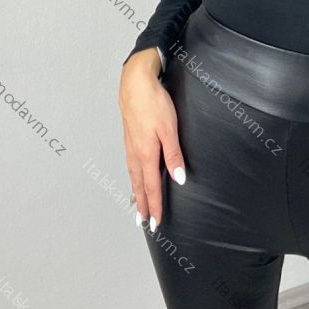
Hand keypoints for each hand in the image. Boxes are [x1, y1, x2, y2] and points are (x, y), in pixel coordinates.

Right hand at [119, 48, 185, 231]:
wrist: (135, 83)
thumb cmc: (154, 103)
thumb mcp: (169, 129)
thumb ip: (173, 155)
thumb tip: (178, 179)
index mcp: (146, 154)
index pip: (151, 187)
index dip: (155, 206)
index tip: (156, 224)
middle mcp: (136, 154)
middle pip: (140, 186)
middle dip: (143, 206)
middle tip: (144, 224)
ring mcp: (131, 146)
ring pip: (133, 176)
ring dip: (137, 193)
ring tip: (138, 207)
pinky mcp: (130, 138)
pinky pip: (131, 165)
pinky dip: (132, 178)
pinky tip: (134, 177)